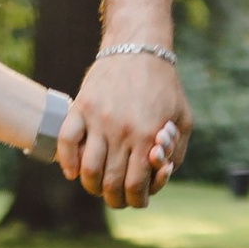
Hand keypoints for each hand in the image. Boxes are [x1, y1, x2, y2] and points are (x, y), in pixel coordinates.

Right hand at [62, 52, 189, 206]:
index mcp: (147, 136)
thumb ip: (175, 153)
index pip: (135, 187)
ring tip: (98, 184)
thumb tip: (158, 175)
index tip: (138, 197)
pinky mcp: (81, 107)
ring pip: (87, 170)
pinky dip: (66, 162)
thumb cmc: (164, 86)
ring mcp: (98, 119)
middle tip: (117, 195)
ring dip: (92, 186)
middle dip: (115, 199)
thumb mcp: (182, 119)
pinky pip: (66, 142)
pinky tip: (72, 171)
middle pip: (110, 185)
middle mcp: (121, 130)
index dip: (137, 200)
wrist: (138, 47)